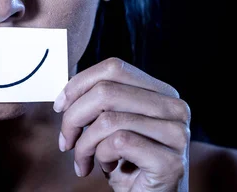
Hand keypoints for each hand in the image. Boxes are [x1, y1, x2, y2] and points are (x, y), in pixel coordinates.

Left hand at [54, 58, 189, 191]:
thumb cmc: (127, 164)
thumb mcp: (112, 126)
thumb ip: (100, 102)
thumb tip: (66, 91)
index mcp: (162, 93)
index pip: (114, 68)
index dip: (79, 83)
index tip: (59, 106)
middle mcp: (176, 108)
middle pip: (106, 91)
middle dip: (74, 117)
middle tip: (65, 141)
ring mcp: (177, 134)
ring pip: (108, 120)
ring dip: (84, 144)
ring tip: (83, 160)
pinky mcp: (171, 161)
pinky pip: (118, 143)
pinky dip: (100, 156)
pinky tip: (106, 168)